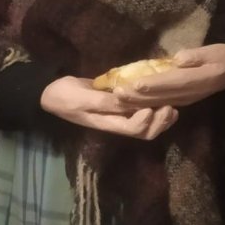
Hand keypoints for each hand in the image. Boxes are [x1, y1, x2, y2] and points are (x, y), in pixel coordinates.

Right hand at [40, 75, 177, 139]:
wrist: (52, 93)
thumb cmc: (65, 96)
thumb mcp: (83, 98)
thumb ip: (104, 101)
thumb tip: (127, 101)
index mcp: (108, 124)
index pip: (135, 129)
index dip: (147, 120)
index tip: (151, 105)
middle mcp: (117, 123)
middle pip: (146, 132)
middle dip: (161, 122)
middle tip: (170, 106)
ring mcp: (119, 116)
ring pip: (147, 125)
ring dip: (162, 118)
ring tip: (172, 104)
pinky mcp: (120, 107)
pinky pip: (141, 112)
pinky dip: (154, 108)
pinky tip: (161, 98)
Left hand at [111, 44, 224, 108]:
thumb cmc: (223, 57)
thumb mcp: (215, 51)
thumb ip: (197, 55)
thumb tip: (179, 58)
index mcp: (197, 80)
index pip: (172, 82)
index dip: (153, 84)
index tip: (135, 83)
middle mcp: (188, 93)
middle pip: (160, 96)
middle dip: (138, 96)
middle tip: (117, 92)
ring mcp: (183, 99)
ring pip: (157, 103)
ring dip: (137, 102)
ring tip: (119, 98)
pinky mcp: (179, 101)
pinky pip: (160, 103)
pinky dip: (144, 103)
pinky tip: (130, 101)